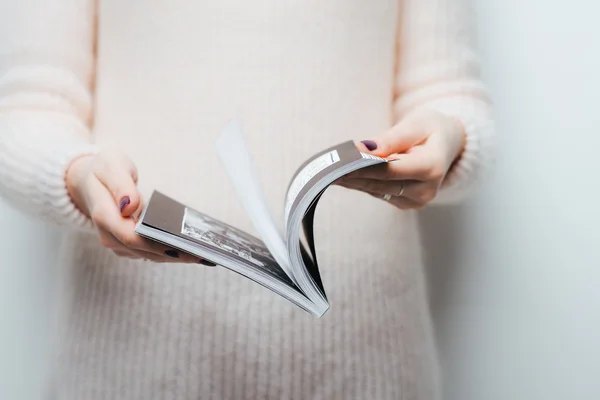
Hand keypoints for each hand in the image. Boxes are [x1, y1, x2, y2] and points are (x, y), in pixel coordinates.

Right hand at [66, 151, 214, 264]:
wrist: (89, 180)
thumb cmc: (103, 169)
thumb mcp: (112, 165)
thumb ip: (121, 185)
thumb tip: (130, 206)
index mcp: (104, 215)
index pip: (132, 237)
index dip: (158, 245)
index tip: (184, 247)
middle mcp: (109, 234)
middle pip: (145, 251)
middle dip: (174, 253)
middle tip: (204, 254)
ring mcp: (117, 242)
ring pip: (150, 255)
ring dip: (175, 255)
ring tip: (203, 254)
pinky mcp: (127, 244)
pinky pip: (150, 251)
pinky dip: (169, 250)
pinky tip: (190, 247)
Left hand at [337, 109, 465, 208]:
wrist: (447, 144)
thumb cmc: (432, 128)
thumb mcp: (418, 123)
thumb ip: (394, 138)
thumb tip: (366, 149)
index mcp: (432, 167)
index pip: (391, 170)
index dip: (364, 167)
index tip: (341, 161)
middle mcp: (425, 190)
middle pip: (380, 183)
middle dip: (352, 174)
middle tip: (326, 168)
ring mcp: (415, 201)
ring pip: (376, 190)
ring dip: (351, 181)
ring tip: (327, 171)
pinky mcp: (405, 203)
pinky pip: (378, 192)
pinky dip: (360, 183)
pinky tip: (342, 175)